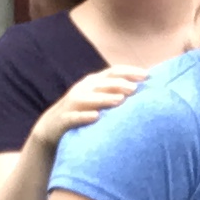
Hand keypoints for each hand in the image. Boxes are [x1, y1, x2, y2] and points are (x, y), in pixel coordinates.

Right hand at [31, 66, 146, 148]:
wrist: (51, 128)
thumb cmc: (83, 113)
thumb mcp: (99, 100)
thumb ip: (117, 93)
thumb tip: (145, 90)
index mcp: (93, 82)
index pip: (113, 72)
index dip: (130, 71)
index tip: (148, 75)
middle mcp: (82, 89)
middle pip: (102, 83)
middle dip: (119, 84)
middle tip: (136, 89)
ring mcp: (72, 104)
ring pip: (88, 98)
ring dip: (104, 99)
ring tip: (120, 101)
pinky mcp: (63, 119)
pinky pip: (74, 117)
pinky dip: (84, 116)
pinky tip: (96, 117)